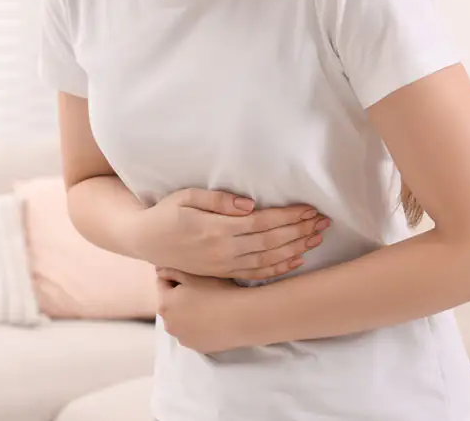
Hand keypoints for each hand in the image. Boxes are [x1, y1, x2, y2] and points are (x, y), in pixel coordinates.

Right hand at [135, 188, 329, 281]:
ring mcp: (223, 265)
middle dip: (300, 230)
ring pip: (268, 259)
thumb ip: (218, 200)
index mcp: (215, 228)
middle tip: (324, 222)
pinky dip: (279, 268)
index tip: (309, 208)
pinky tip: (296, 260)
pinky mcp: (222, 273)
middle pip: (271, 241)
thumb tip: (250, 204)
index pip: (262, 222)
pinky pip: (256, 273)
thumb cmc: (166, 213)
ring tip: (317, 238)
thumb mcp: (186, 197)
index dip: (288, 216)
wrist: (145, 241)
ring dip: (295, 249)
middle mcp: (223, 250)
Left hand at [156, 267, 247, 353]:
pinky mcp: (196, 347)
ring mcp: (182, 338)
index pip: (163, 283)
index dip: (178, 277)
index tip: (193, 276)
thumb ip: (169, 269)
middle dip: (180, 296)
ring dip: (187, 313)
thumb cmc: (217, 291)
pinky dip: (198, 326)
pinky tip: (212, 319)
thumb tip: (158, 270)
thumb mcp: (192, 274)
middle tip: (202, 290)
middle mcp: (168, 324)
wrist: (242, 317)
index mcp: (164, 304)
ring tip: (208, 306)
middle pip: (170, 304)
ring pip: (181, 320)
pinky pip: (193, 333)